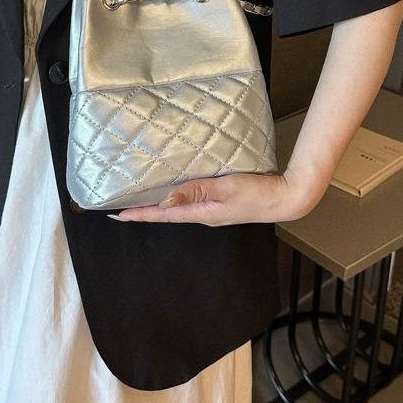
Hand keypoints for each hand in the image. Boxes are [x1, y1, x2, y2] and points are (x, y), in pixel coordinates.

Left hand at [119, 167, 321, 228]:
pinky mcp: (222, 203)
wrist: (285, 198)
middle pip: (168, 212)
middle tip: (123, 204)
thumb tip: (166, 197)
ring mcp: (213, 210)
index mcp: (201, 212)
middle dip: (145, 209)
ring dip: (161, 202)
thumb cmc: (256, 194)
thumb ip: (197, 190)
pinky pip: (193, 200)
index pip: (163, 214)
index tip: (118, 214)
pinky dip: (179, 195)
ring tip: (143, 196)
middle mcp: (203, 214)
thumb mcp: (225, 189)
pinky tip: (176, 187)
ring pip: (180, 206)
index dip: (140, 214)